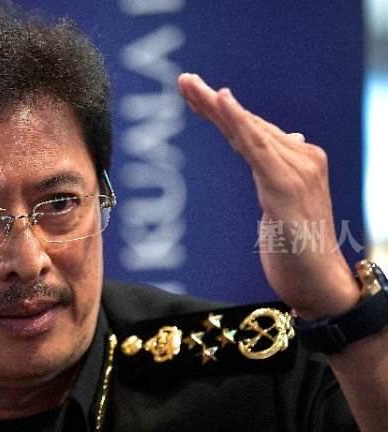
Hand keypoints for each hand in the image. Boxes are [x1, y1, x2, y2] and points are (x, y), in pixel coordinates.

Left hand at [176, 73, 358, 319]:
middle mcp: (301, 158)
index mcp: (298, 160)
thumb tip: (289, 137)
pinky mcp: (286, 187)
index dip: (221, 110)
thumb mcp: (282, 204)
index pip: (253, 129)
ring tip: (189, 85)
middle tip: (183, 80)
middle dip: (211, 101)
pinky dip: (237, 122)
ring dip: (216, 105)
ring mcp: (296, 170)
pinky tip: (221, 100)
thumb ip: (280, 170)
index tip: (192, 91)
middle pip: (248, 124)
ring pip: (248, 130)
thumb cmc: (299, 249)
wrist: (320, 285)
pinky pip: (256, 147)